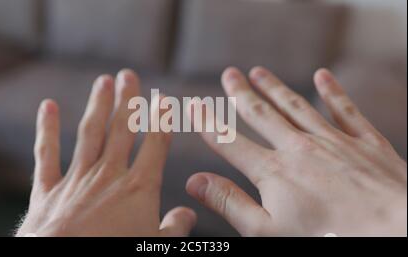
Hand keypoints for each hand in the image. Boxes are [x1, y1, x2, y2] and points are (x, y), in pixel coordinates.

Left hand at [16, 69, 195, 236]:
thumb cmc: (115, 253)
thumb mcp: (156, 246)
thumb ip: (175, 228)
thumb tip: (189, 214)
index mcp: (139, 187)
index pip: (155, 144)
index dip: (162, 120)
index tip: (163, 100)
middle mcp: (109, 175)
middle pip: (122, 130)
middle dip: (128, 101)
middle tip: (129, 76)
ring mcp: (77, 179)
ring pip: (90, 133)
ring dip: (98, 106)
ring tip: (103, 81)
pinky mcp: (48, 190)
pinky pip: (47, 154)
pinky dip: (47, 129)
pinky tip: (49, 106)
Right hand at [186, 67, 406, 235]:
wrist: (393, 232)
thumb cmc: (326, 238)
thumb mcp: (267, 232)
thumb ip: (229, 203)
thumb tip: (195, 181)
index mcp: (273, 171)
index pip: (231, 142)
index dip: (209, 123)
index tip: (195, 105)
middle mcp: (298, 147)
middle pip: (262, 114)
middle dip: (242, 93)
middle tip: (229, 74)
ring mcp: (333, 141)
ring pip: (296, 106)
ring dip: (275, 87)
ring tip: (259, 71)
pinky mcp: (365, 142)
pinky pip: (344, 109)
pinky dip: (332, 91)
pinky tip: (322, 76)